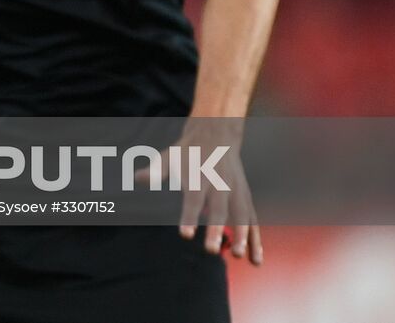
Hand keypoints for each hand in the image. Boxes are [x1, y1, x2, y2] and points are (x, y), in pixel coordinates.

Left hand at [137, 119, 261, 265]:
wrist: (216, 135)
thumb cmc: (188, 151)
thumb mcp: (169, 156)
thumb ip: (156, 170)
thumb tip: (138, 179)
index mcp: (199, 176)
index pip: (194, 199)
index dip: (189, 216)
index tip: (185, 235)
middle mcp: (220, 184)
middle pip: (219, 210)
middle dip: (216, 230)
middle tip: (211, 251)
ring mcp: (236, 191)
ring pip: (242, 215)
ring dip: (242, 236)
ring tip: (237, 256)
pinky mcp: (245, 198)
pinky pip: (253, 220)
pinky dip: (256, 239)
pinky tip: (255, 259)